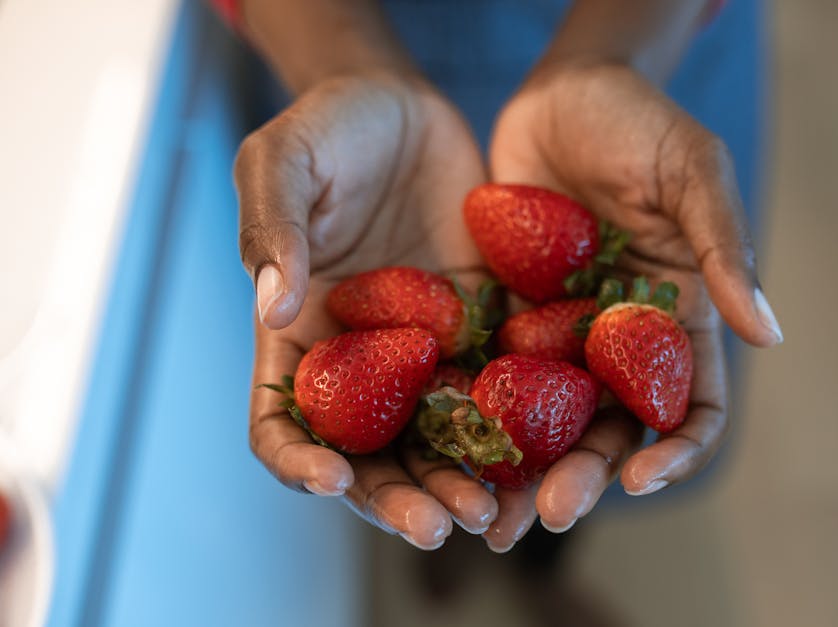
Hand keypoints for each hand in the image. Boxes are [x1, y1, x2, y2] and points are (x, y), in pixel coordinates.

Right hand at [236, 72, 498, 548]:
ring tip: (495, 514)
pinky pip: (496, 391)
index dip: (298, 461)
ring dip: (461, 483)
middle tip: (439, 527)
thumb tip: (274, 310)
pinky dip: (515, 431)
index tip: (331, 481)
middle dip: (398, 497)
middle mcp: (360, 360)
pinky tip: (544, 455)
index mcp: (298, 335)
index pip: (281, 422)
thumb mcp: (283, 159)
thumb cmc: (329, 128)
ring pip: (437, 440)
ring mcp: (421, 351)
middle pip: (369, 455)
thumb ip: (272, 228)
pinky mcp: (478, 330)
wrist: (405, 107)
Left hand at [484, 61, 782, 549]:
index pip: (690, 407)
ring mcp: (560, 335)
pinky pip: (491, 376)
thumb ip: (723, 249)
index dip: (675, 451)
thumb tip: (769, 335)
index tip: (640, 478)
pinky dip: (475, 416)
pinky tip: (447, 447)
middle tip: (546, 513)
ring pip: (546, 421)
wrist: (560, 92)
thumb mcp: (693, 172)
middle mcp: (619, 343)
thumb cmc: (640, 121)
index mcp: (677, 321)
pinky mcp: (505, 317)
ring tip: (489, 513)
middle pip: (610, 430)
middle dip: (584, 475)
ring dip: (523, 469)